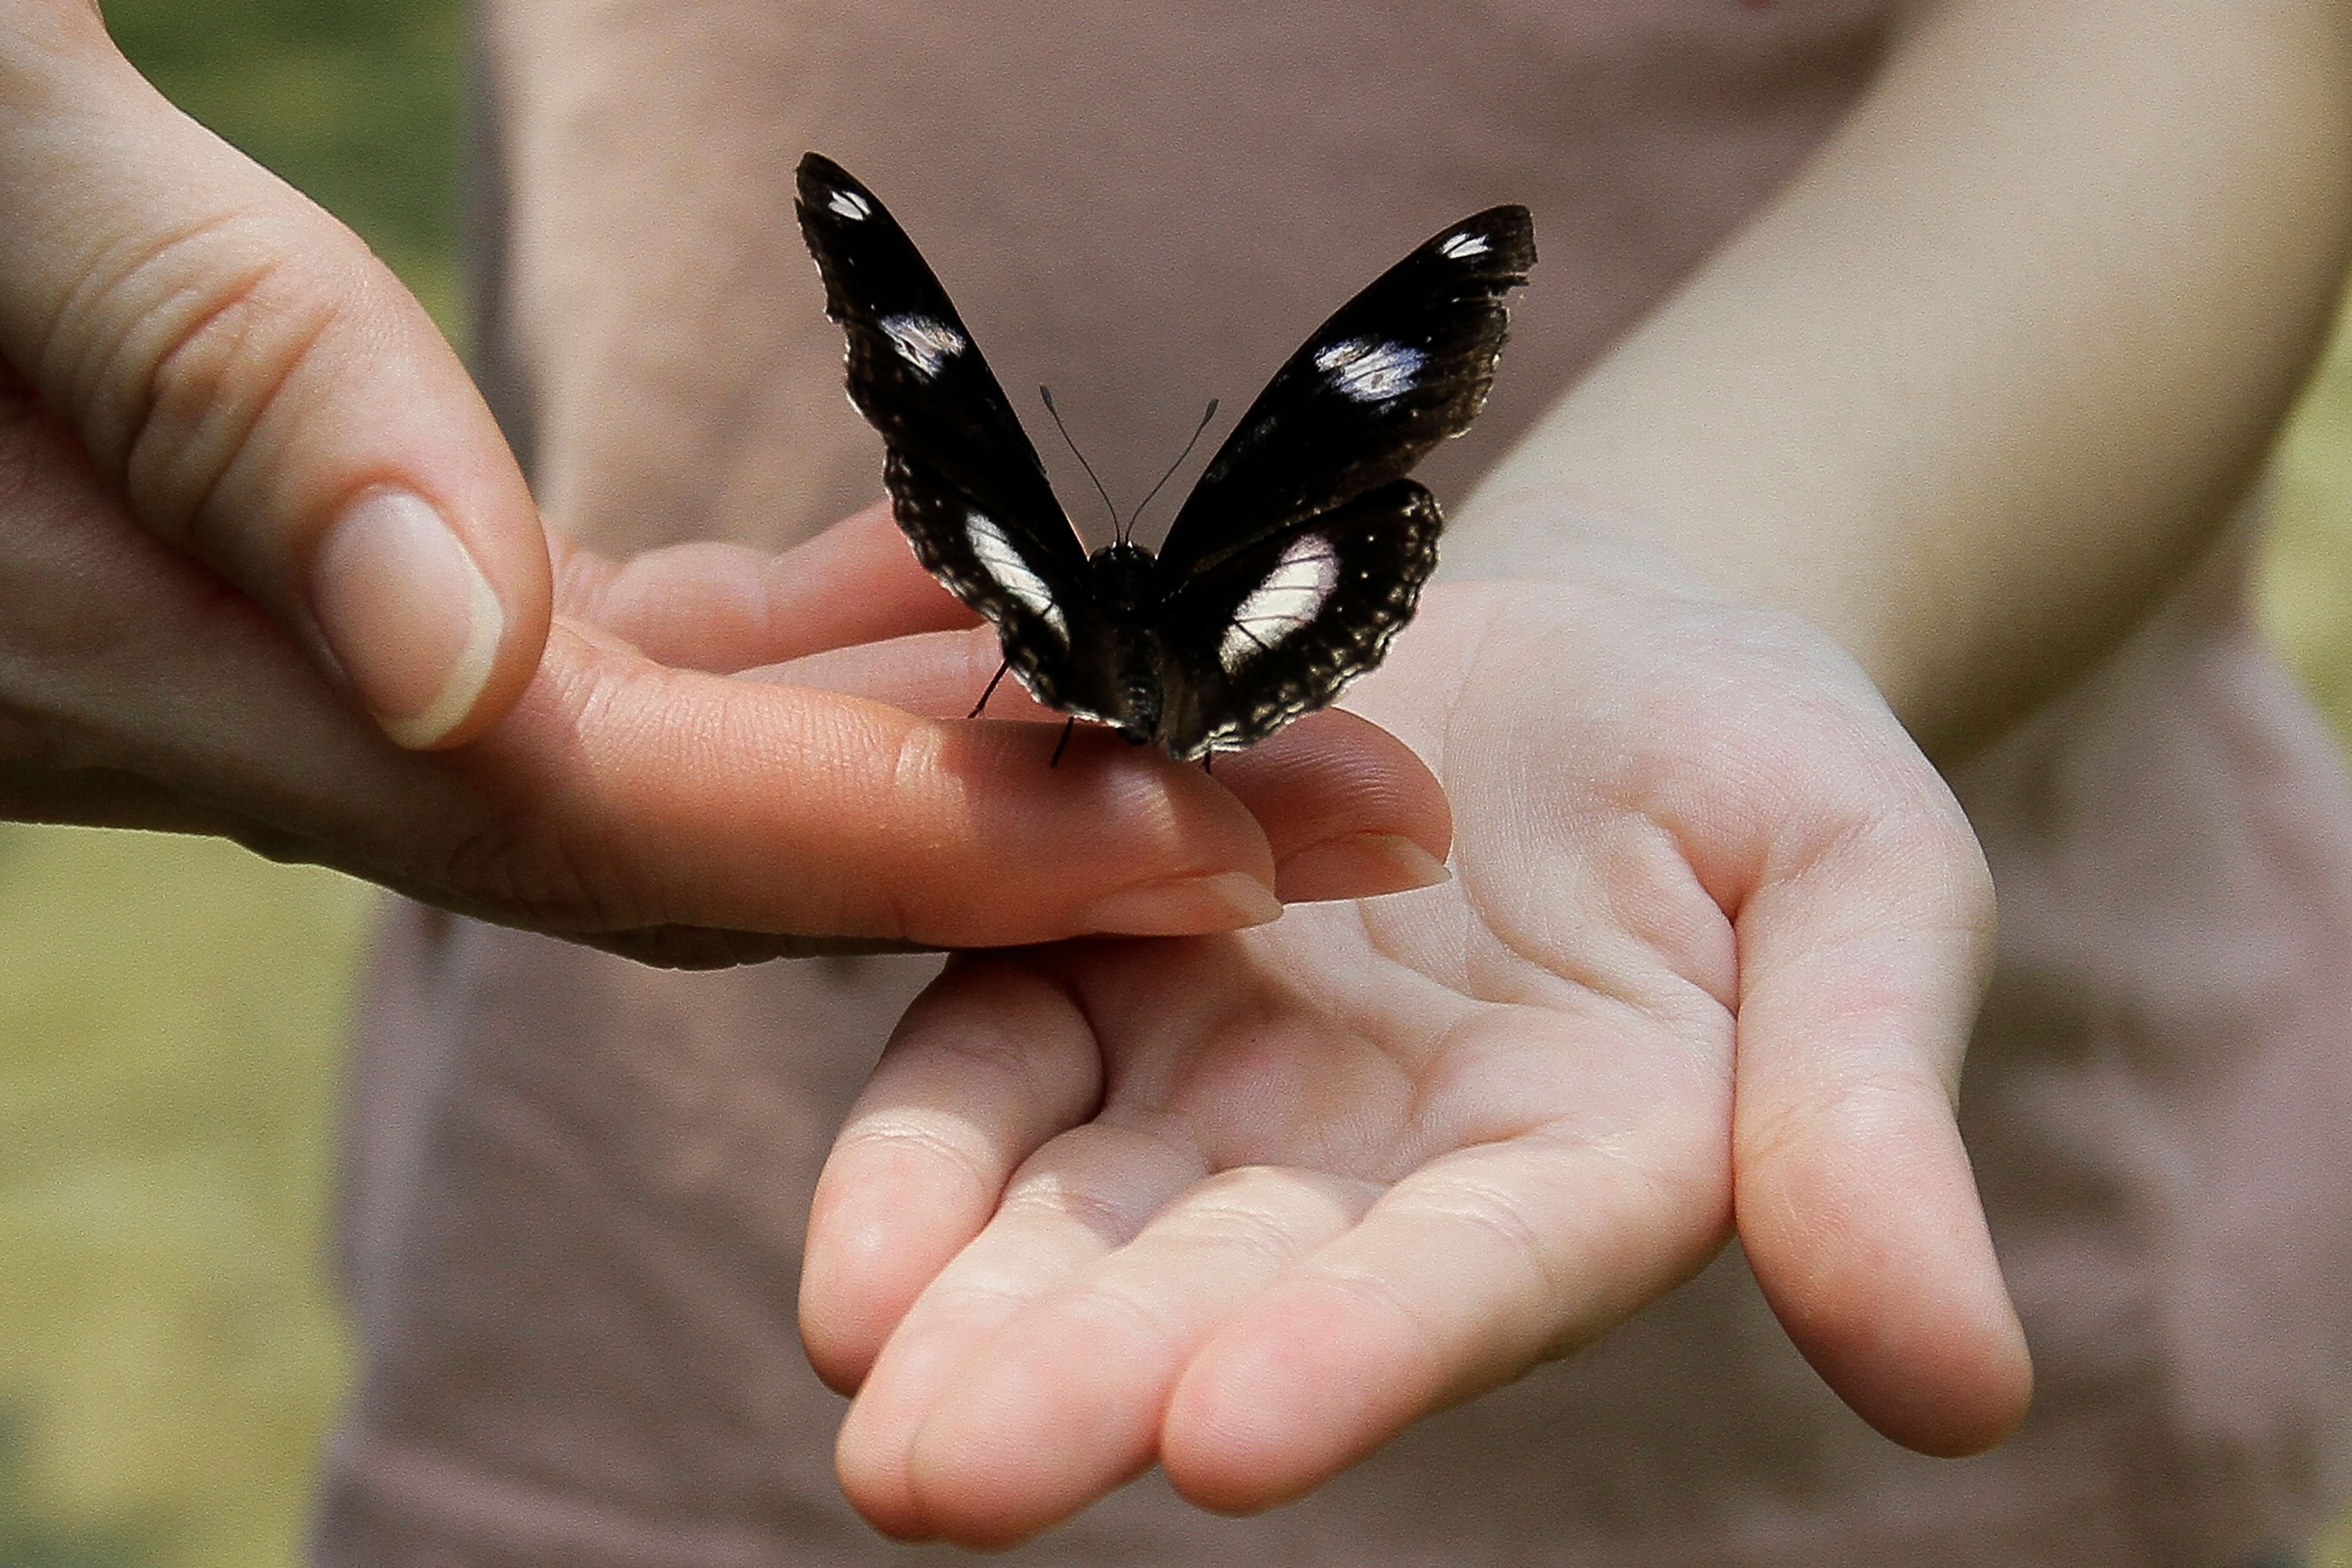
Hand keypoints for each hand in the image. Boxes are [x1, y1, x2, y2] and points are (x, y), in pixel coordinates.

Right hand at [0, 5, 1447, 955]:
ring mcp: (347, 670)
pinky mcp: (361, 583)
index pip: (665, 812)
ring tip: (1235, 710)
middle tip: (1361, 813)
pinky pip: (642, 656)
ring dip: (978, 742)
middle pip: (749, 837)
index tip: (1240, 846)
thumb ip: (200, 381)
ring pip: (723, 761)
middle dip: (1061, 840)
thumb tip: (460, 648)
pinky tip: (957, 589)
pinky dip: (826, 639)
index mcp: (238, 663)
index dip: (957, 846)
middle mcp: (316, 718)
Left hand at [798, 560, 2033, 1543]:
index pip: (1463, 1284)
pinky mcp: (1122, 950)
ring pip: (1084, 1203)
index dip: (1355, 1355)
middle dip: (1082, 1377)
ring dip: (967, 1294)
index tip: (1225, 1438)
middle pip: (1225, 1287)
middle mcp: (1380, 1169)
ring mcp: (1234, 1071)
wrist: (1616, 643)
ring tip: (854, 1370)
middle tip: (932, 1476)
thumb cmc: (1770, 777)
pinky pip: (1005, 1051)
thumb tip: (1966, 1395)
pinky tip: (845, 1243)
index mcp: (1577, 1171)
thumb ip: (1871, 1123)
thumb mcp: (1870, 903)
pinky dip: (931, 1140)